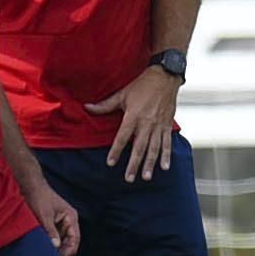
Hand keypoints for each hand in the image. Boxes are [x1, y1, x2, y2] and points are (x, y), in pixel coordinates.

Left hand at [22, 180, 79, 255]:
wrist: (30, 186)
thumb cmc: (39, 197)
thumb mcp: (44, 215)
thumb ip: (51, 230)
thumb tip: (56, 245)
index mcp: (71, 217)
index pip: (75, 239)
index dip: (68, 250)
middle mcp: (68, 220)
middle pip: (69, 241)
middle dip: (62, 251)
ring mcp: (61, 222)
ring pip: (62, 240)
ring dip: (56, 247)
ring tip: (47, 255)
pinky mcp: (53, 223)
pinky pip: (55, 236)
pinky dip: (51, 242)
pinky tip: (44, 247)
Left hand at [84, 67, 178, 182]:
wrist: (165, 77)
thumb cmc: (142, 84)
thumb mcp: (122, 94)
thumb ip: (105, 105)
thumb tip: (87, 107)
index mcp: (133, 115)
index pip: (123, 137)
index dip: (116, 150)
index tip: (110, 163)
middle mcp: (146, 123)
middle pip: (139, 147)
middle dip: (134, 164)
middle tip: (129, 178)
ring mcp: (158, 125)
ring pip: (154, 149)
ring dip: (150, 164)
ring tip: (146, 177)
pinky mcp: (167, 125)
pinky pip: (167, 143)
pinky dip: (167, 156)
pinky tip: (165, 167)